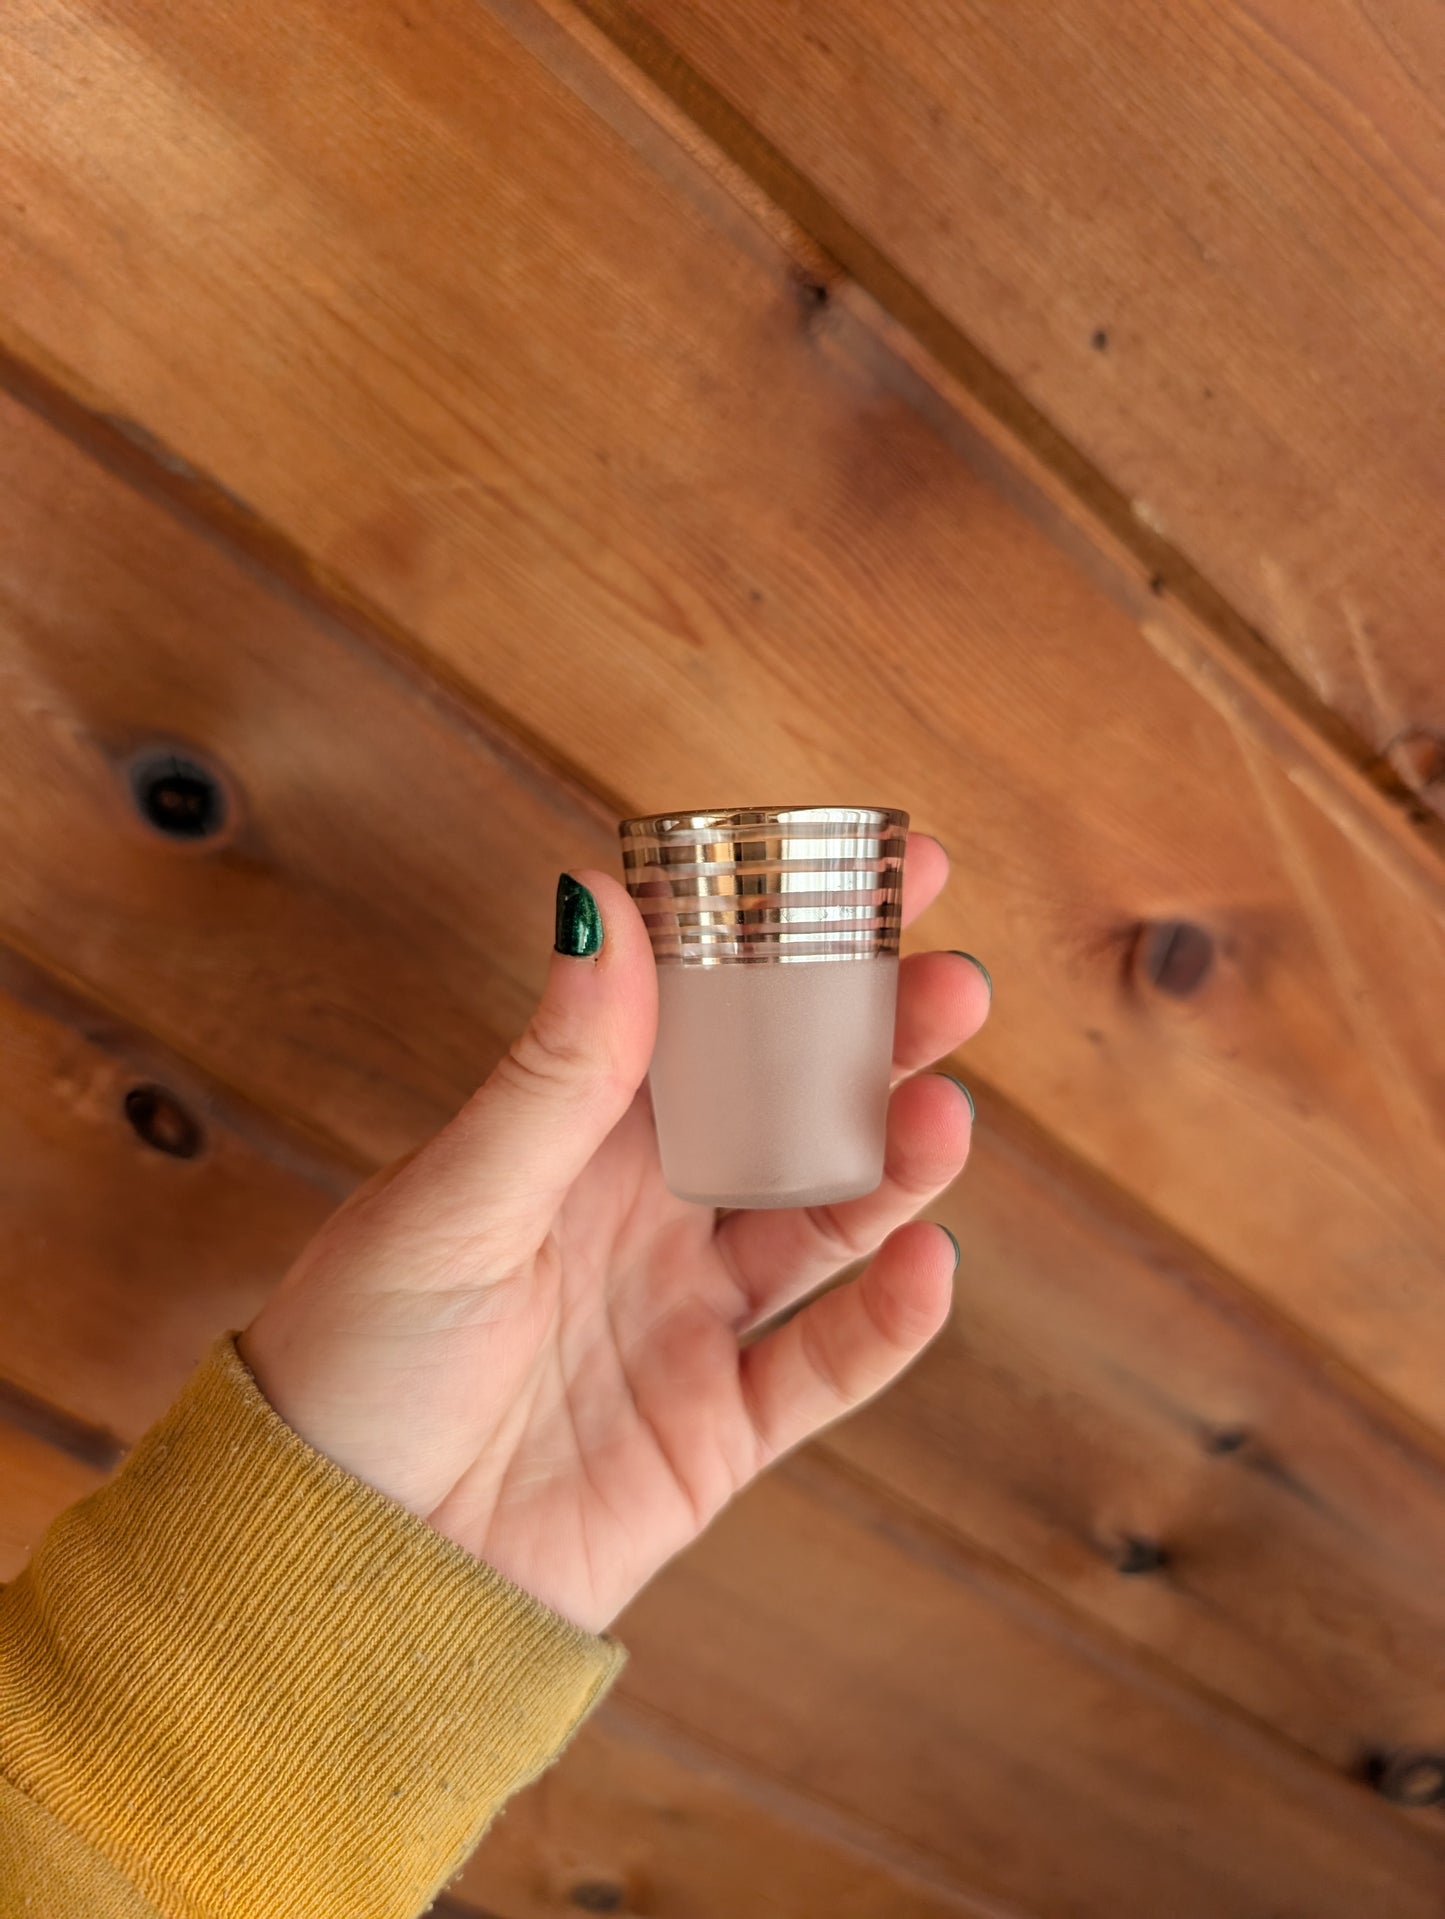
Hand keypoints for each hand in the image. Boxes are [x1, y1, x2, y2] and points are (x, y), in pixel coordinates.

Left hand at [241, 835, 987, 1631]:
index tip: (886, 871)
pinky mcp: (720, 1429)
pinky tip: (926, 1263)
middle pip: (792, 1108)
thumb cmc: (356, 1364)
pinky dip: (885, 1322)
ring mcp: (691, 1318)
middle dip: (878, 1042)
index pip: (710, 1012)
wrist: (337, 1566)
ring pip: (826, 1222)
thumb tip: (602, 898)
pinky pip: (823, 1365)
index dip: (796, 939)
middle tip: (953, 986)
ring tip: (943, 1117)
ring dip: (895, 1167)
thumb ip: (552, 1070)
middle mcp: (649, 1214)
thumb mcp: (450, 1203)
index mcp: (577, 1137)